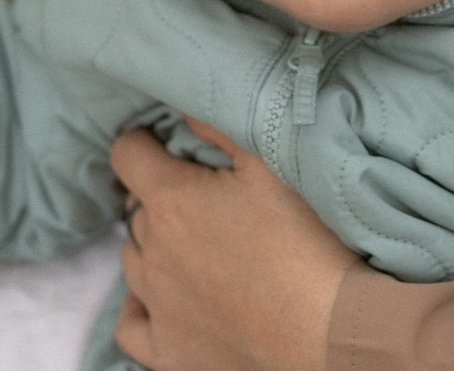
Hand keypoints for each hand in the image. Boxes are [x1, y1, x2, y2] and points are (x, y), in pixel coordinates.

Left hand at [111, 118, 356, 370]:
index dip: (143, 141)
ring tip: (196, 239)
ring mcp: (157, 306)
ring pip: (133, 259)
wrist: (326, 326)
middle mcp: (153, 253)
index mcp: (172, 201)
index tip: (162, 141)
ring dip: (155, 242)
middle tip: (205, 193)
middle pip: (137, 208)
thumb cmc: (303, 238)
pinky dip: (138, 304)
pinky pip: (130, 324)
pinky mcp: (168, 351)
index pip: (127, 154)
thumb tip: (185, 106)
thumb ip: (221, 125)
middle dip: (161, 193)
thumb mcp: (270, 162)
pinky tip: (160, 294)